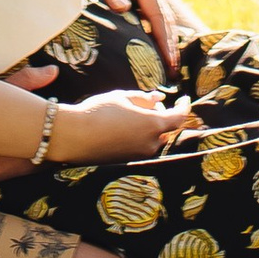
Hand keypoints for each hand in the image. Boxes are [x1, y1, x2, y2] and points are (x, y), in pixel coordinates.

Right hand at [48, 86, 192, 161]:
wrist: (74, 136)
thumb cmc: (98, 111)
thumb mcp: (122, 97)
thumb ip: (143, 98)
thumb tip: (157, 98)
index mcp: (153, 125)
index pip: (179, 117)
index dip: (184, 107)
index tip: (184, 99)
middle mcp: (150, 143)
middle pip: (166, 128)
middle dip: (162, 115)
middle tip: (150, 103)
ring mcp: (139, 154)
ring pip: (153, 138)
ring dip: (150, 126)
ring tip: (133, 114)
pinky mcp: (128, 160)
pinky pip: (141, 146)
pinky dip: (139, 136)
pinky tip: (123, 126)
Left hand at [85, 0, 193, 73]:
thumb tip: (125, 9)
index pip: (156, 13)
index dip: (163, 38)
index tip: (168, 60)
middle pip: (164, 17)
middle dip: (170, 44)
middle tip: (173, 71)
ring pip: (160, 16)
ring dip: (167, 39)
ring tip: (169, 64)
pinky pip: (152, 12)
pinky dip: (158, 30)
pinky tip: (156, 45)